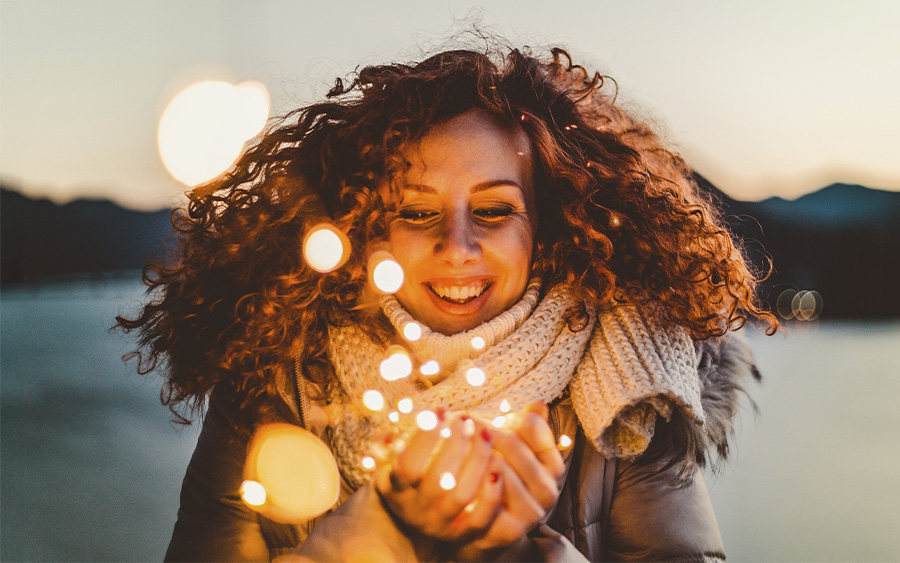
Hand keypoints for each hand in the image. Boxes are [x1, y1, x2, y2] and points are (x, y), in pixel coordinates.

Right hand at [374, 413, 503, 541]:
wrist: (417, 515)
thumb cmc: (407, 475)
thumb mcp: (390, 461)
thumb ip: (389, 445)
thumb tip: (392, 436)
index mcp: (396, 489)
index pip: (408, 465)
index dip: (425, 437)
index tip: (440, 411)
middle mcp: (415, 510)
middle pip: (439, 479)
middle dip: (455, 443)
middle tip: (465, 418)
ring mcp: (440, 524)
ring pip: (462, 495)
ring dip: (477, 460)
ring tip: (485, 433)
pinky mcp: (462, 534)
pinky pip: (481, 519)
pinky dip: (491, 493)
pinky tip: (497, 465)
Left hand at [454, 402, 565, 560]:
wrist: (487, 532)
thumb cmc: (499, 482)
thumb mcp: (515, 453)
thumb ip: (527, 428)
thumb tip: (539, 403)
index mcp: (552, 465)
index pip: (531, 425)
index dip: (501, 415)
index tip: (479, 416)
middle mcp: (548, 489)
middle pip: (510, 442)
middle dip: (481, 429)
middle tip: (458, 422)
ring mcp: (532, 511)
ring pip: (497, 466)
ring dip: (470, 451)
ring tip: (452, 444)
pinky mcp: (510, 529)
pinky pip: (486, 497)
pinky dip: (467, 481)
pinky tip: (450, 473)